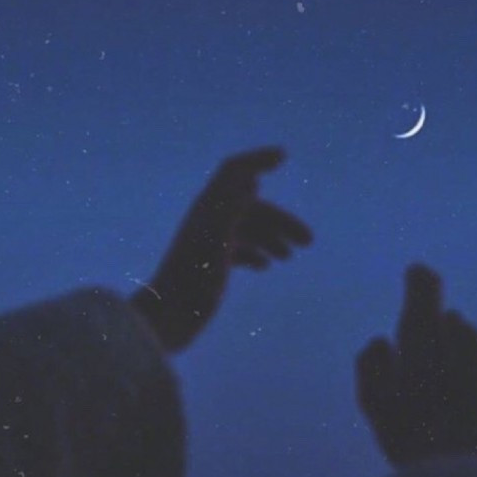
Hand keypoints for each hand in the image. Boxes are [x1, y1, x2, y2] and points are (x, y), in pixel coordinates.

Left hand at [132, 147, 311, 351]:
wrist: (168, 319)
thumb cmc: (192, 281)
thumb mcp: (215, 241)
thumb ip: (231, 208)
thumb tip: (251, 180)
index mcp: (208, 209)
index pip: (233, 171)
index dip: (257, 159)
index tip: (283, 157)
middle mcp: (208, 221)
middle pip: (252, 207)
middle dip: (281, 220)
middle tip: (309, 242)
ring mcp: (209, 243)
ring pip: (248, 229)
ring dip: (272, 237)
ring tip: (290, 256)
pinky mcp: (210, 266)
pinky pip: (239, 250)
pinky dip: (256, 253)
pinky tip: (266, 266)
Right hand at [356, 264, 476, 465]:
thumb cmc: (410, 435)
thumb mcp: (372, 400)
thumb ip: (372, 361)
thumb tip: (382, 340)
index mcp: (425, 337)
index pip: (425, 288)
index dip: (420, 280)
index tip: (416, 274)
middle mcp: (464, 342)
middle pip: (450, 322)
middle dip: (437, 334)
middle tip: (420, 366)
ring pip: (473, 348)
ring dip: (458, 358)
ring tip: (442, 394)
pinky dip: (476, 382)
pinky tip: (465, 411)